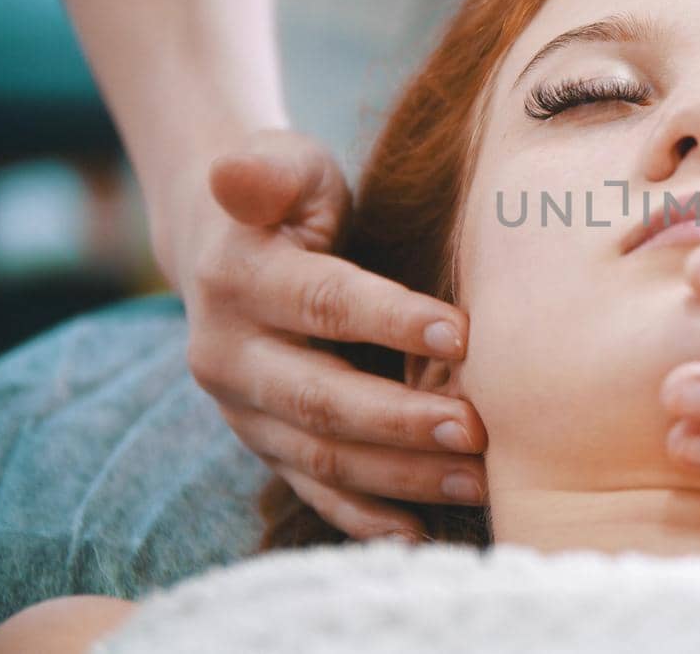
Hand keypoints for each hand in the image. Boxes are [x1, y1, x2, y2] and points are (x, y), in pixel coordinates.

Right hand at [172, 129, 488, 539]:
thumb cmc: (284, 200)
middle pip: (321, 397)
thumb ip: (269, 170)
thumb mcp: (281, 164)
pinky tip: (419, 534)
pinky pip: (313, 490)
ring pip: (322, 455)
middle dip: (401, 420)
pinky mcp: (265, 444)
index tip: (464, 333)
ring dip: (402, 475)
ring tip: (477, 480)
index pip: (323, 303)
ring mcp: (244, 410)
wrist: (222, 248)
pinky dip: (364, 519)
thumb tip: (235, 173)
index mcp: (238, 278)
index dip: (390, 320)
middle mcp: (229, 354)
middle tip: (477, 429)